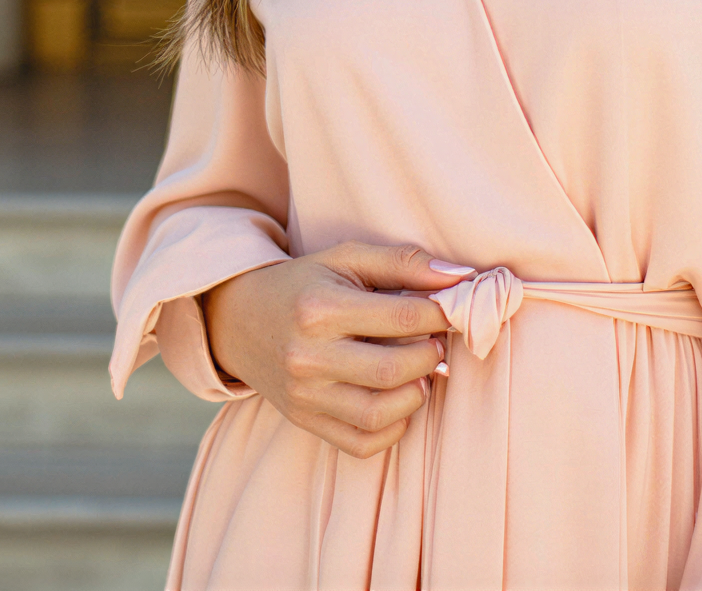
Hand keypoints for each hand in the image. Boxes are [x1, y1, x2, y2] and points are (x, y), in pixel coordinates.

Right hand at [204, 241, 471, 458]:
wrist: (239, 320)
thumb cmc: (304, 285)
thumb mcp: (347, 259)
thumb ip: (404, 262)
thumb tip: (462, 277)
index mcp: (320, 309)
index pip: (404, 318)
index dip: (442, 315)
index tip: (451, 310)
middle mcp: (308, 357)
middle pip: (395, 370)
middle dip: (432, 356)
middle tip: (436, 342)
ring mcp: (304, 396)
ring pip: (380, 413)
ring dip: (416, 393)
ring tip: (419, 370)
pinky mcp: (304, 421)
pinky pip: (362, 442)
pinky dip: (392, 426)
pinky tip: (396, 397)